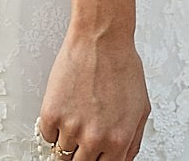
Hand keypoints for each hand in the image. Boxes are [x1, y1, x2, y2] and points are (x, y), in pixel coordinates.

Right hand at [38, 29, 150, 159]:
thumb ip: (132, 141)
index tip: (93, 157)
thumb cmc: (122, 68)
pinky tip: (68, 107)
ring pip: (61, 153)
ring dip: (68, 139)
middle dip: (82, 155)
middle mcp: (94, 138)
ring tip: (79, 115)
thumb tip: (122, 159)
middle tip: (84, 138)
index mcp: (118, 140)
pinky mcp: (51, 114)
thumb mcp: (141, 109)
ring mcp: (71, 127)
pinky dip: (54, 126)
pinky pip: (47, 136)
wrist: (102, 40)